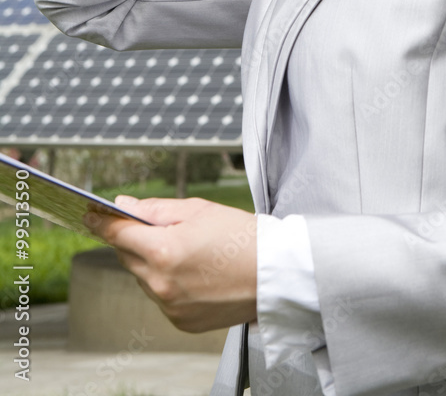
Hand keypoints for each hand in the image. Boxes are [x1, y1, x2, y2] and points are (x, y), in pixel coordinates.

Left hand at [85, 196, 256, 331]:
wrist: (273, 274)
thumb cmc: (241, 237)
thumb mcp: (198, 210)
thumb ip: (155, 209)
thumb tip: (124, 205)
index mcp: (163, 251)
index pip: (118, 233)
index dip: (101, 221)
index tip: (90, 214)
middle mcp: (161, 283)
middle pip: (128, 256)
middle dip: (136, 239)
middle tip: (160, 228)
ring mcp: (169, 306)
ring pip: (143, 277)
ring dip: (152, 262)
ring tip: (187, 251)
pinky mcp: (179, 321)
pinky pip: (160, 296)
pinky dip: (167, 282)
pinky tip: (193, 271)